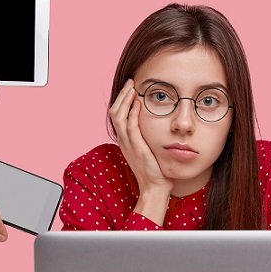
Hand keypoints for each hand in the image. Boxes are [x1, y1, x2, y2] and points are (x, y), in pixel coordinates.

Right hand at [109, 79, 172, 224]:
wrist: (155, 188)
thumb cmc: (155, 170)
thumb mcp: (148, 150)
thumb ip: (146, 137)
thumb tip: (153, 123)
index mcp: (125, 141)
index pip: (118, 116)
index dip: (122, 101)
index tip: (131, 89)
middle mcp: (123, 141)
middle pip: (115, 113)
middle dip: (122, 96)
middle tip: (131, 83)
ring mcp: (128, 145)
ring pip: (119, 117)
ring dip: (125, 100)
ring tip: (133, 88)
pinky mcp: (136, 148)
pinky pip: (130, 127)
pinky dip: (132, 113)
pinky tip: (138, 103)